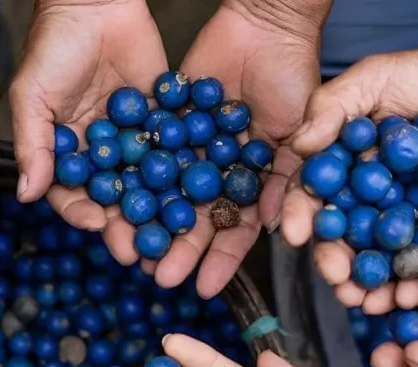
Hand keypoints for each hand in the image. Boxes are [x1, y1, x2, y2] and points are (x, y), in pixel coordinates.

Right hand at [9, 0, 167, 260]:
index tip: (97, 227)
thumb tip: (28, 193)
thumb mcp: (33, 94)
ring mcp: (134, 140)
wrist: (96, 3)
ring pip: (148, 183)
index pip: (73, 194)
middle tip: (141, 251)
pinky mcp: (164, 122)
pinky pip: (175, 151)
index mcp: (66, 154)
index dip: (83, 214)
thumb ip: (33, 145)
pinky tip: (200, 194)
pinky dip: (187, 173)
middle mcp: (101, 154)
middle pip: (115, 199)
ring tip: (174, 235)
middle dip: (126, 226)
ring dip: (160, 211)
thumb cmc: (53, 46)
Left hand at [149, 0, 320, 296]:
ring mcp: (192, 151)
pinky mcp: (168, 125)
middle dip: (179, 251)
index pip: (236, 232)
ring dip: (152, 226)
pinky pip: (149, 157)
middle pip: (196, 221)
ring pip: (168, 196)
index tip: (204, 289)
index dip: (221, 260)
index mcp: (252, 183)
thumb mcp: (300, 133)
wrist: (264, 25)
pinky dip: (135, 181)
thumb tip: (278, 228)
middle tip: (159, 277)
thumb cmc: (294, 77)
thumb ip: (287, 179)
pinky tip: (118, 205)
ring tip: (132, 251)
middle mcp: (219, 173)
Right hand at [281, 45, 417, 308]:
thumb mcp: (373, 78)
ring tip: (371, 302)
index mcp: (342, 170)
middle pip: (345, 238)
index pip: (312, 196)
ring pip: (384, 258)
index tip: (293, 232)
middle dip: (337, 263)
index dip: (300, 215)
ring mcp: (406, 218)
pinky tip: (416, 295)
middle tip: (336, 280)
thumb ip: (333, 106)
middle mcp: (368, 199)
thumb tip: (299, 144)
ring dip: (375, 285)